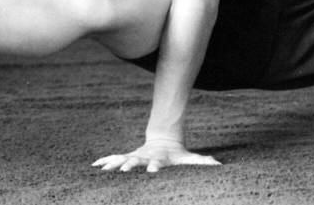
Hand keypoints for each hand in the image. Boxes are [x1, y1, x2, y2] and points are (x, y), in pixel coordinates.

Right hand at [91, 139, 220, 172]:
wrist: (164, 141)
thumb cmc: (177, 156)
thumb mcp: (189, 158)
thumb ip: (202, 162)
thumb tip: (218, 165)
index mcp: (159, 159)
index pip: (158, 163)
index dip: (156, 167)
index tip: (153, 171)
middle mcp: (145, 157)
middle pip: (137, 161)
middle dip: (130, 166)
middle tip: (124, 170)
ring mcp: (136, 156)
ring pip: (123, 159)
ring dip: (113, 164)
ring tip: (103, 169)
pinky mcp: (129, 156)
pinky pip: (115, 158)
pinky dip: (105, 161)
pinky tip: (95, 166)